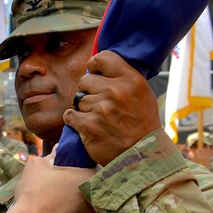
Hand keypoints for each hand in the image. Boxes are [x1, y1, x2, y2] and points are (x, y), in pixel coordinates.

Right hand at [7, 153, 97, 212]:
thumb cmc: (33, 194)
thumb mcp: (37, 166)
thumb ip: (52, 155)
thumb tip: (59, 148)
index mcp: (89, 177)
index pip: (90, 168)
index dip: (78, 170)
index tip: (66, 174)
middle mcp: (96, 199)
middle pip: (88, 190)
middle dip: (76, 190)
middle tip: (59, 191)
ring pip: (85, 209)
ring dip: (75, 207)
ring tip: (56, 208)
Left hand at [62, 50, 161, 165]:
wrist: (142, 154)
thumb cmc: (142, 124)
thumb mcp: (142, 93)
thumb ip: (122, 78)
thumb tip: (99, 68)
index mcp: (130, 79)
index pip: (103, 58)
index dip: (94, 65)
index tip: (93, 72)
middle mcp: (115, 91)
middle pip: (85, 80)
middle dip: (88, 91)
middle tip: (98, 103)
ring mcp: (100, 108)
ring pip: (77, 99)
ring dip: (83, 108)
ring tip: (96, 117)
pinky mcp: (88, 126)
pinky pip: (69, 115)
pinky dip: (74, 120)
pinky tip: (85, 124)